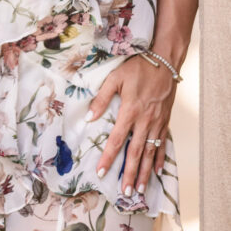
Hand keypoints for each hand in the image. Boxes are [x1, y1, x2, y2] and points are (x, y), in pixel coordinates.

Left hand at [87, 54, 176, 195]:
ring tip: (141, 188)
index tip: (102, 172)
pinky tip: (156, 170)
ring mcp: (156, 122)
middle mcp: (144, 121)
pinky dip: (159, 158)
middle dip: (130, 173)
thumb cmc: (138, 67)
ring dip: (145, 171)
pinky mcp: (165, 120)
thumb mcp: (115, 77)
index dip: (109, 157)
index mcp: (130, 111)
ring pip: (150, 152)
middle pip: (135, 152)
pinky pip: (162, 143)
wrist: (164, 62)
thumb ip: (102, 98)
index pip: (116, 139)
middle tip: (126, 191)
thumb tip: (89, 117)